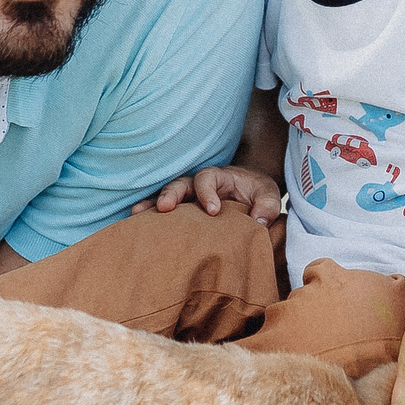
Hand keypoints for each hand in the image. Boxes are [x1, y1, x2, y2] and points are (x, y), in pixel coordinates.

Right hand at [132, 163, 283, 222]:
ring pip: (166, 197)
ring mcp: (187, 198)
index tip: (213, 211)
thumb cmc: (257, 193)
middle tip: (164, 208)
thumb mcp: (269, 195)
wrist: (251, 196)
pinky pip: (162, 213)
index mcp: (218, 177)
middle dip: (171, 194)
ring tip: (137, 215)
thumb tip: (258, 222)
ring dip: (151, 204)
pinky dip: (149, 218)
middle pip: (180, 183)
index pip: (208, 178)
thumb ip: (268, 205)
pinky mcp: (181, 212)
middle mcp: (198, 185)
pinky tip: (136, 227)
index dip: (208, 192)